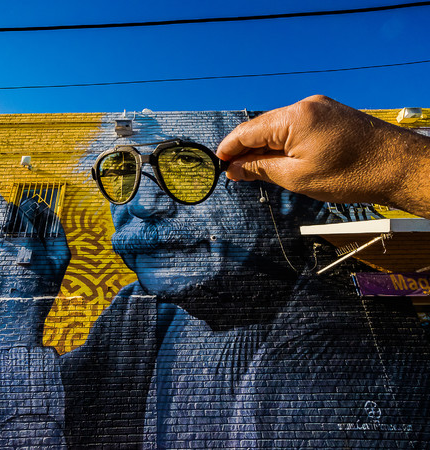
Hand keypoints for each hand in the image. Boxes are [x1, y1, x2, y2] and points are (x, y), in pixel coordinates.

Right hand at [217, 95, 429, 217]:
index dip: (229, 148)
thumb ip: (260, 169)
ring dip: (264, 147)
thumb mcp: (297, 178)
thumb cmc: (353, 174)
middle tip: (234, 172)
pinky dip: (283, 143)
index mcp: (294, 118)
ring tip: (255, 170)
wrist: (399, 167)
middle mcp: (305, 105)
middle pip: (262, 126)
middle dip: (245, 149)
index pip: (248, 131)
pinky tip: (279, 159)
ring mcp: (319, 107)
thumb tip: (234, 169)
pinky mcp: (330, 114)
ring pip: (278, 127)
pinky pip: (296, 126)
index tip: (217, 163)